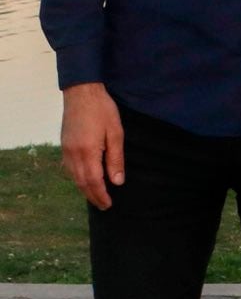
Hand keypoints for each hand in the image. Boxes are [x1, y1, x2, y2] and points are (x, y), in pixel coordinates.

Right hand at [60, 83, 123, 210]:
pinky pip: (69, 168)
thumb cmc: (103, 110)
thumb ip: (116, 159)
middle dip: (93, 196)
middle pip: (81, 182)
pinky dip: (77, 178)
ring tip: (96, 197)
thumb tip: (117, 181)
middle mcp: (73, 154)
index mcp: (87, 152)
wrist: (82, 92)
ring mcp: (66, 150)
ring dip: (84, 189)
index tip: (108, 204)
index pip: (93, 181)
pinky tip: (85, 180)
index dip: (101, 195)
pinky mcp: (64, 145)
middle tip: (104, 206)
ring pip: (74, 177)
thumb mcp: (116, 133)